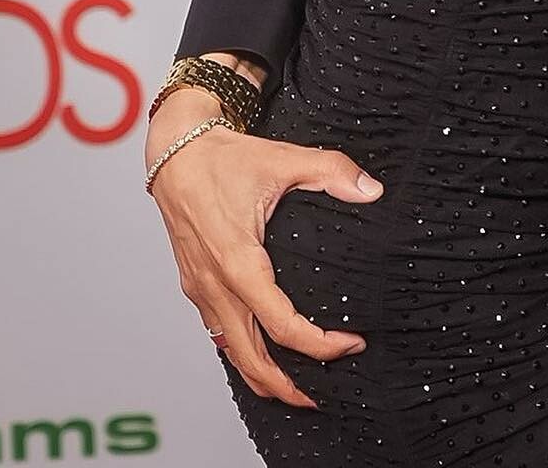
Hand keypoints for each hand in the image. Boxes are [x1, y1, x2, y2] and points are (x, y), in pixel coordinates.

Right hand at [146, 84, 382, 405]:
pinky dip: (240, 352)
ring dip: (260, 376)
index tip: (350, 343)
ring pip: (229, 352)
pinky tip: (261, 352)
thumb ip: (332, 171)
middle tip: (320, 394)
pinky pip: (217, 332)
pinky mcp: (195, 285)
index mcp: (238, 262)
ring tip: (293, 388)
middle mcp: (215, 284)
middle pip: (249, 358)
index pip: (282, 325)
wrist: (176, 152)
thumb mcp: (284, 158)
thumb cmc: (224, 158)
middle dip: (285, 385)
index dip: (319, 345)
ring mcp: (201, 288)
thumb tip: (371, 190)